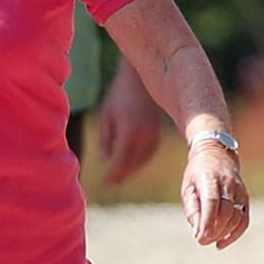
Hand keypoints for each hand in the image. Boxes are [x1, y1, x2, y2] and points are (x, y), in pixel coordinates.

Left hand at [94, 71, 168, 186]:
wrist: (142, 78)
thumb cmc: (120, 94)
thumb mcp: (107, 114)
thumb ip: (106, 138)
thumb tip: (105, 159)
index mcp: (129, 133)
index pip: (121, 161)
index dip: (114, 174)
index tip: (105, 184)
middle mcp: (144, 136)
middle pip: (134, 164)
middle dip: (122, 175)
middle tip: (111, 184)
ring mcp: (154, 134)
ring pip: (144, 159)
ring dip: (133, 170)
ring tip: (121, 177)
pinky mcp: (158, 131)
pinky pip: (151, 152)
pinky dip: (142, 160)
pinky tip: (134, 163)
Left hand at [182, 135, 249, 248]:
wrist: (217, 154)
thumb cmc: (198, 173)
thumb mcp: (188, 187)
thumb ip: (192, 209)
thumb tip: (198, 232)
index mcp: (210, 178)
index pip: (211, 202)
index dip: (207, 221)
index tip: (200, 237)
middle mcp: (228, 184)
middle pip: (226, 212)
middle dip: (214, 230)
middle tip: (201, 240)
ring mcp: (240, 191)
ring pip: (236, 218)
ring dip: (223, 233)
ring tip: (209, 240)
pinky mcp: (246, 198)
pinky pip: (244, 220)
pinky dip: (235, 234)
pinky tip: (222, 242)